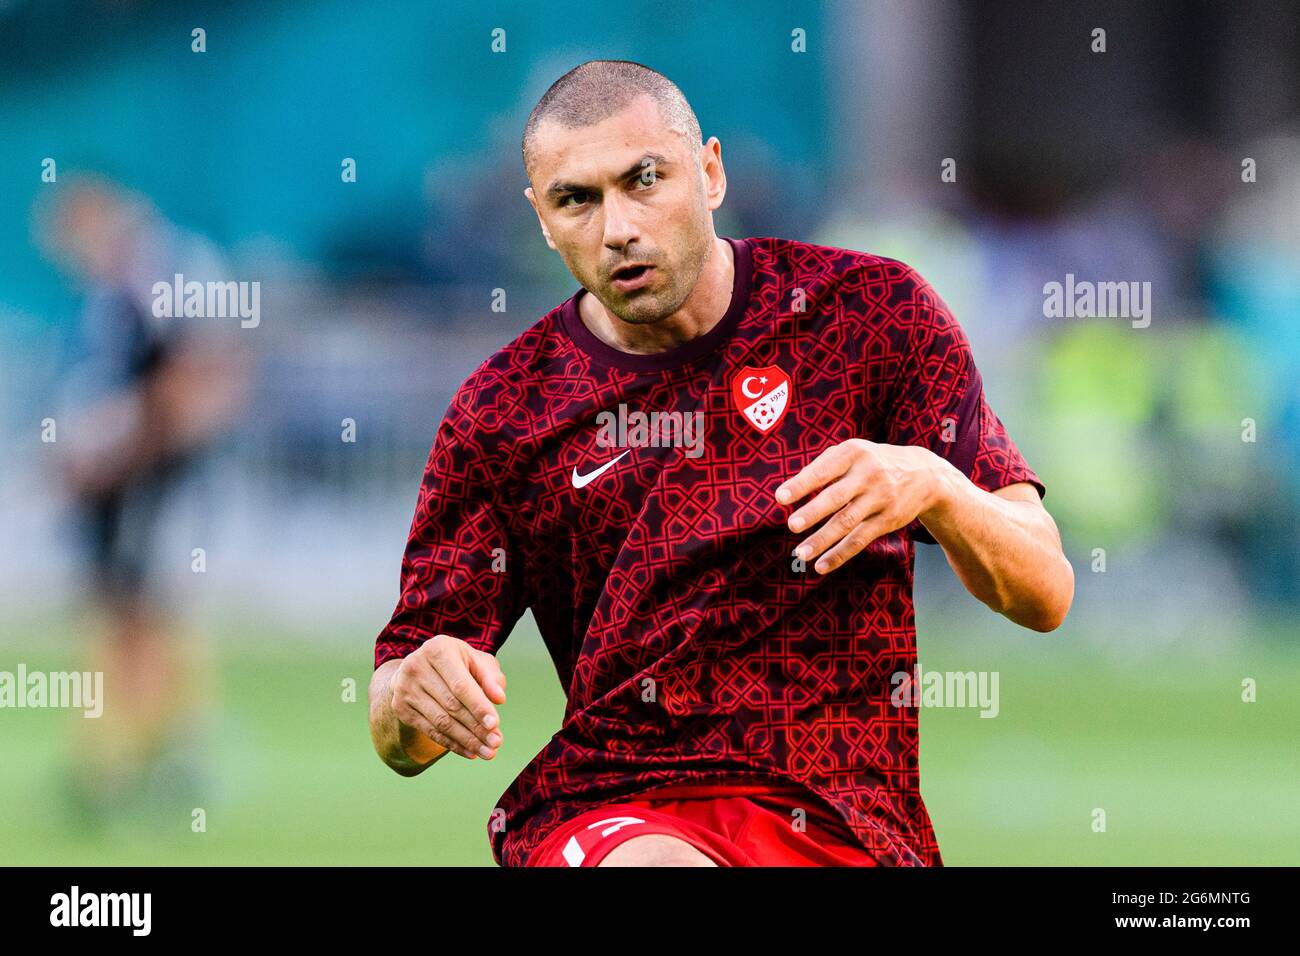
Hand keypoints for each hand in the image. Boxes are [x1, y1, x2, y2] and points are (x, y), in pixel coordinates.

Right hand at [389, 635, 506, 759]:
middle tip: (496, 743)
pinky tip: (471, 752)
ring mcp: (405, 688)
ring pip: (440, 722)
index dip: (478, 706)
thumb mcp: (476, 661)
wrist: (421, 668)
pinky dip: (453, 744)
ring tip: (488, 752)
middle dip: (476, 727)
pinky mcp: (400, 708)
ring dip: (466, 740)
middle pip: (451, 706)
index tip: (495, 724)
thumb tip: (499, 698)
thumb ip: (490, 677)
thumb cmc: (457, 664)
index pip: (460, 685)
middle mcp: (416, 667)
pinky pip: (430, 731)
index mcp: (437, 649)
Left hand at [774, 439, 951, 574]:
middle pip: (837, 497)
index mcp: (854, 453)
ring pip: (848, 522)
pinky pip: (860, 539)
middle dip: (814, 512)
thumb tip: (793, 487)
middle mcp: (869, 475)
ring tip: (800, 553)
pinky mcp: (888, 520)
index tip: (780, 497)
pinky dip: (840, 554)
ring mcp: (880, 498)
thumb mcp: (852, 453)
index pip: (824, 470)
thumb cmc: (872, 462)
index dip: (802, 484)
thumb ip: (823, 466)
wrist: (924, 474)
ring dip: (823, 540)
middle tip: (792, 525)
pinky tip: (821, 566)